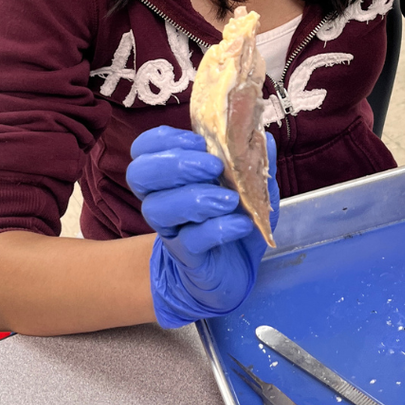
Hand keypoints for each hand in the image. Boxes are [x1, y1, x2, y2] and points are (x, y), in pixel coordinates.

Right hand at [126, 125, 279, 328]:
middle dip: (175, 164)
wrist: (236, 269)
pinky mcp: (188, 257)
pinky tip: (241, 223)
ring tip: (230, 199)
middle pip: (139, 175)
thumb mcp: (251, 184)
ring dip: (195, 198)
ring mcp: (171, 229)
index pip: (144, 149)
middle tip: (213, 166)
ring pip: (158, 208)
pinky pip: (191, 240)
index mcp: (172, 175)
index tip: (199, 141)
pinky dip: (218, 228)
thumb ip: (254, 159)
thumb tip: (265, 136)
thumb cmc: (235, 217)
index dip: (164, 140)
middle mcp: (162, 199)